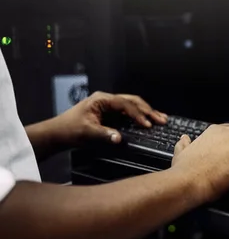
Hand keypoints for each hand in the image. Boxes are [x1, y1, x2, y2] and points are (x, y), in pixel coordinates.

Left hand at [52, 91, 167, 146]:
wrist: (57, 133)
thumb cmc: (69, 130)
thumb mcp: (87, 133)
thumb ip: (104, 134)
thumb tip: (119, 138)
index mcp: (101, 100)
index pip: (125, 104)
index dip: (138, 114)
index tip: (147, 124)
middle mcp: (107, 100)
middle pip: (132, 101)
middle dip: (148, 110)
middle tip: (161, 119)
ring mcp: (109, 105)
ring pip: (133, 105)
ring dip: (146, 112)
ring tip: (161, 118)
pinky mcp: (110, 112)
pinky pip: (128, 111)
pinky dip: (139, 115)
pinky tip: (148, 120)